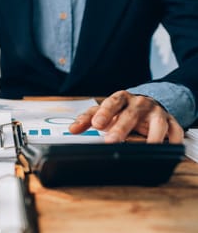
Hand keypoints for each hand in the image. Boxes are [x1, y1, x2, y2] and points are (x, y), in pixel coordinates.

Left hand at [69, 90, 183, 143]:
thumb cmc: (122, 110)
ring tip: (146, 147)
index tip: (96, 124)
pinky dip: (172, 140)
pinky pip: (175, 131)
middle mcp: (140, 103)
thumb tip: (72, 129)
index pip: (112, 102)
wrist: (147, 105)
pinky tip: (167, 148)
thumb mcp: (104, 112)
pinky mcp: (171, 122)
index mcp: (122, 99)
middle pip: (131, 113)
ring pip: (156, 122)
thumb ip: (87, 119)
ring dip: (151, 135)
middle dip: (121, 127)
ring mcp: (156, 112)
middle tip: (111, 140)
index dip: (105, 112)